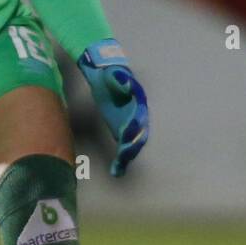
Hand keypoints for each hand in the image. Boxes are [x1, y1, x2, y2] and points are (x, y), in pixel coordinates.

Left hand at [77, 38, 148, 176]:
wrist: (107, 75)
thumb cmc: (110, 73)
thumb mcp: (113, 72)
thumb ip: (119, 77)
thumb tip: (124, 81)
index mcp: (138, 102)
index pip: (138, 117)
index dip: (134, 127)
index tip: (126, 136)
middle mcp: (138, 116)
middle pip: (138, 134)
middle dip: (132, 146)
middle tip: (124, 156)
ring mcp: (131, 125)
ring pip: (133, 144)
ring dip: (127, 156)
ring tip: (119, 169)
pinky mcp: (122, 131)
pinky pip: (124, 147)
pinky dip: (121, 160)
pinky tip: (116, 171)